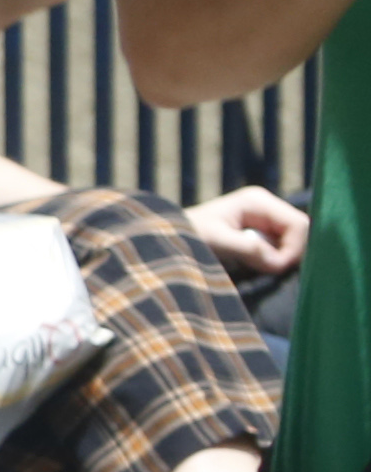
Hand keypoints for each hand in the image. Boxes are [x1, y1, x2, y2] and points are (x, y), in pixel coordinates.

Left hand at [189, 187, 312, 279]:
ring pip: (294, 245)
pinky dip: (273, 262)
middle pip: (301, 234)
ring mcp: (265, 221)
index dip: (294, 249)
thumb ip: (247, 249)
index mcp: (258, 201)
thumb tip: (279, 262)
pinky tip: (255, 267)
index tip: (275, 268)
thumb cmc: (187, 235)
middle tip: (267, 270)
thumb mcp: (215, 241)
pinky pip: (281, 251)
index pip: (299, 224)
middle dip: (289, 255)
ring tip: (256, 268)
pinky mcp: (262, 236)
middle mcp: (266, 208)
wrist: (169, 239)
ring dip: (280, 260)